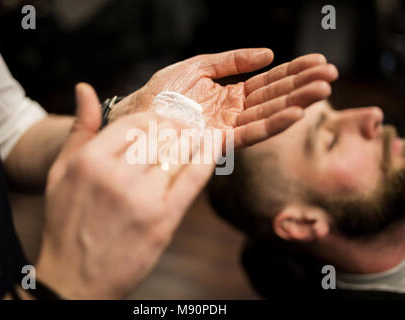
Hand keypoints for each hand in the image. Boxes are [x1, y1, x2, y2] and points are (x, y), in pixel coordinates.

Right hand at [36, 83, 215, 298]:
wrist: (74, 279)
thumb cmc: (66, 223)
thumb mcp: (60, 173)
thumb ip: (79, 129)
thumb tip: (85, 89)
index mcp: (90, 161)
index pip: (134, 123)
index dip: (154, 118)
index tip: (163, 121)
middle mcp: (116, 176)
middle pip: (159, 136)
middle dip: (175, 128)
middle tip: (185, 125)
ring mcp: (142, 199)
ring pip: (178, 153)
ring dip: (190, 140)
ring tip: (196, 134)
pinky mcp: (163, 221)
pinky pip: (192, 179)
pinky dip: (207, 158)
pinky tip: (214, 143)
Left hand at [110, 49, 337, 148]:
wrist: (138, 115)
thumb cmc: (163, 92)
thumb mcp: (198, 67)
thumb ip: (232, 60)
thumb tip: (269, 54)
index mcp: (230, 94)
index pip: (268, 82)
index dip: (293, 72)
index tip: (319, 61)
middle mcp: (234, 113)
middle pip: (274, 97)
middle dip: (303, 85)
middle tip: (331, 75)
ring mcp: (229, 128)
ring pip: (268, 114)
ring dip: (296, 103)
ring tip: (323, 90)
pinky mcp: (219, 143)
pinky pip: (250, 133)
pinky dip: (274, 124)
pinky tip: (296, 114)